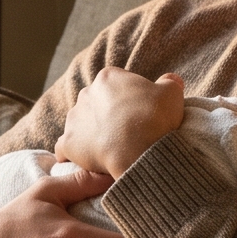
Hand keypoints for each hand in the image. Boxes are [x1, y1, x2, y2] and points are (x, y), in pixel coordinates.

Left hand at [55, 69, 186, 178]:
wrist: (139, 150)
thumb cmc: (155, 119)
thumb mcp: (172, 94)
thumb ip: (170, 83)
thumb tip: (171, 79)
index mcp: (108, 77)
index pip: (117, 85)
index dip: (130, 100)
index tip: (140, 114)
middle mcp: (86, 94)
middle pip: (97, 103)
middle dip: (109, 115)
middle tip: (127, 132)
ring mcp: (74, 118)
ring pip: (81, 123)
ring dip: (91, 132)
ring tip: (109, 148)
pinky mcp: (68, 142)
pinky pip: (64, 147)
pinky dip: (70, 153)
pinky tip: (79, 160)